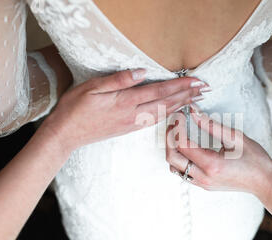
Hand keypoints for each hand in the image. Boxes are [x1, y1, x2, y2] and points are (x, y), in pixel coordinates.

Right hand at [42, 69, 208, 152]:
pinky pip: (155, 120)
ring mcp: (133, 124)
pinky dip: (169, 114)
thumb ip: (119, 80)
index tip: (196, 80)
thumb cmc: (75, 108)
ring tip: (197, 98)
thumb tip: (143, 72)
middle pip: (166, 103)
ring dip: (182, 104)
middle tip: (205, 88)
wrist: (66, 135)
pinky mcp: (129, 128)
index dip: (180, 86)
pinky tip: (175, 110)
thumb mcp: (92, 88)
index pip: (159, 91)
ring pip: (163, 113)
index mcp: (126, 102)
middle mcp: (134, 115)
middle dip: (187, 95)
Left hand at [165, 106, 271, 194]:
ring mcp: (202, 183)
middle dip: (169, 137)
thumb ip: (212, 125)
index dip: (177, 127)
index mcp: (211, 164)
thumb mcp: (235, 137)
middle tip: (175, 122)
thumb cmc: (254, 159)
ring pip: (174, 166)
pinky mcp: (203, 185)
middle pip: (172, 157)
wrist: (264, 182)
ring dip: (172, 149)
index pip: (182, 144)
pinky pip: (182, 172)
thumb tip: (194, 112)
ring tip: (179, 133)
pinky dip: (179, 158)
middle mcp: (203, 177)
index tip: (180, 114)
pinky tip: (186, 147)